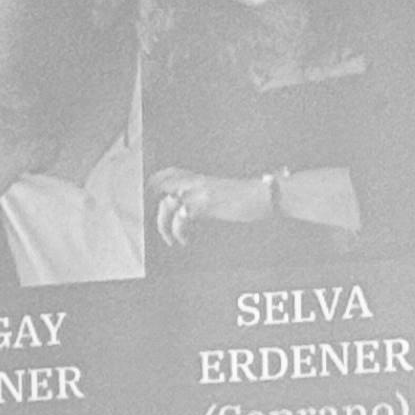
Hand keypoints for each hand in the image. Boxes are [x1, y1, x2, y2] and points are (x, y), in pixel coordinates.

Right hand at [0, 79, 49, 233]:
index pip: (4, 81)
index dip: (11, 102)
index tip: (11, 118)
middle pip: (25, 97)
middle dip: (25, 116)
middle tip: (23, 137)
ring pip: (38, 120)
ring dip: (35, 137)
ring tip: (29, 154)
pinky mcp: (10, 152)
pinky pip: (46, 145)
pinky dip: (45, 157)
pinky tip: (33, 166)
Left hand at [153, 169, 275, 245]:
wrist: (267, 195)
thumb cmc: (247, 198)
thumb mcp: (220, 194)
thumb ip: (201, 198)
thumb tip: (184, 211)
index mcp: (199, 178)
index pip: (168, 173)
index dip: (153, 185)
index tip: (148, 203)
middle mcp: (196, 181)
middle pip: (160, 184)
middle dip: (149, 203)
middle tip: (152, 223)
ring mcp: (200, 191)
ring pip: (167, 204)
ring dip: (163, 226)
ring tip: (171, 239)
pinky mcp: (207, 204)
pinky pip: (181, 218)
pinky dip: (178, 233)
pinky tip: (185, 241)